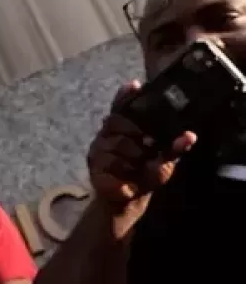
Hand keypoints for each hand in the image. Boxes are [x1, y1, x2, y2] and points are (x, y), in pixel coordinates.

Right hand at [87, 81, 195, 209]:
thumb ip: (174, 147)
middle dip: (136, 135)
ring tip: (138, 167)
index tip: (135, 85)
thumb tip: (190, 135)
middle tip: (149, 147)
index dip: (126, 95)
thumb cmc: (146, 173)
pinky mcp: (93, 165)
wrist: (130, 198)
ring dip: (132, 158)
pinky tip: (127, 177)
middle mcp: (108, 134)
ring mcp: (98, 149)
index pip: (122, 106)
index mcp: (126, 127)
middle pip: (117, 122)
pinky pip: (110, 163)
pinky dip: (123, 171)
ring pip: (116, 144)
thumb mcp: (165, 160)